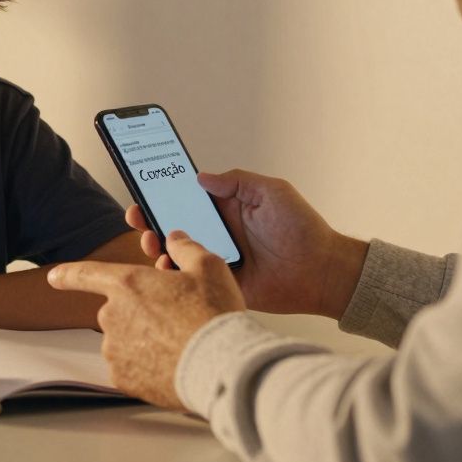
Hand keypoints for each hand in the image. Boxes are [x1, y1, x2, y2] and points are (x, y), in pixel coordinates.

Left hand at [46, 232, 245, 408]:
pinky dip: (145, 366)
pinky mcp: (123, 378)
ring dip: (143, 340)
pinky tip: (171, 364)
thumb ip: (185, 248)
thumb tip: (175, 239)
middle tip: (175, 319)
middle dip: (140, 314)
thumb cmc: (214, 315)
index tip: (54, 277)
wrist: (221, 365)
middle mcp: (113, 316)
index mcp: (128, 283)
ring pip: (125, 340)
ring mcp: (115, 349)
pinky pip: (129, 368)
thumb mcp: (209, 267)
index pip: (86, 274)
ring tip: (178, 343)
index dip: (68, 275)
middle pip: (118, 311)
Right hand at [127, 170, 367, 318]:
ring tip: (154, 244)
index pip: (185, 199)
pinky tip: (169, 270)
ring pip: (176, 253)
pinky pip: (191, 281)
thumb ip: (236, 181)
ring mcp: (216, 259)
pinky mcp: (220, 284)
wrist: (321, 271)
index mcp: (225, 209)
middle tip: (140, 219)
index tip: (143, 190)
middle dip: (151, 221)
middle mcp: (216, 232)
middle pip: (173, 225)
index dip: (161, 194)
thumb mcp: (271, 191)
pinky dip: (175, 276)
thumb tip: (200, 177)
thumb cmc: (302, 227)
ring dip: (159, 247)